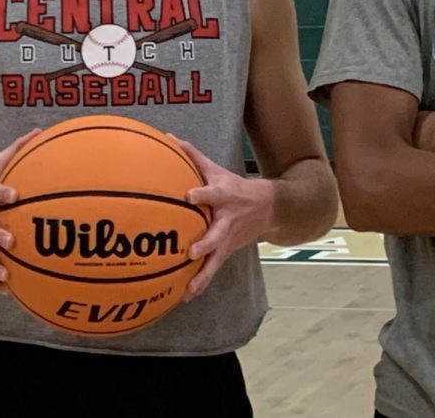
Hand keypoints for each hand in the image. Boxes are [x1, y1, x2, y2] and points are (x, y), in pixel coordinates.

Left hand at [171, 136, 274, 299]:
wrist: (268, 207)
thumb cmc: (234, 186)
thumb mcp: (216, 170)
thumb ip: (192, 156)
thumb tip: (167, 138)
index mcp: (223, 196)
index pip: (212, 194)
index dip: (202, 195)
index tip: (189, 196)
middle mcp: (226, 220)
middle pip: (216, 234)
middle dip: (205, 244)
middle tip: (191, 252)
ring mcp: (227, 239)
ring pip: (215, 259)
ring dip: (203, 274)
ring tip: (189, 288)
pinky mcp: (227, 252)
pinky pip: (212, 270)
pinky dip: (200, 283)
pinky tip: (185, 296)